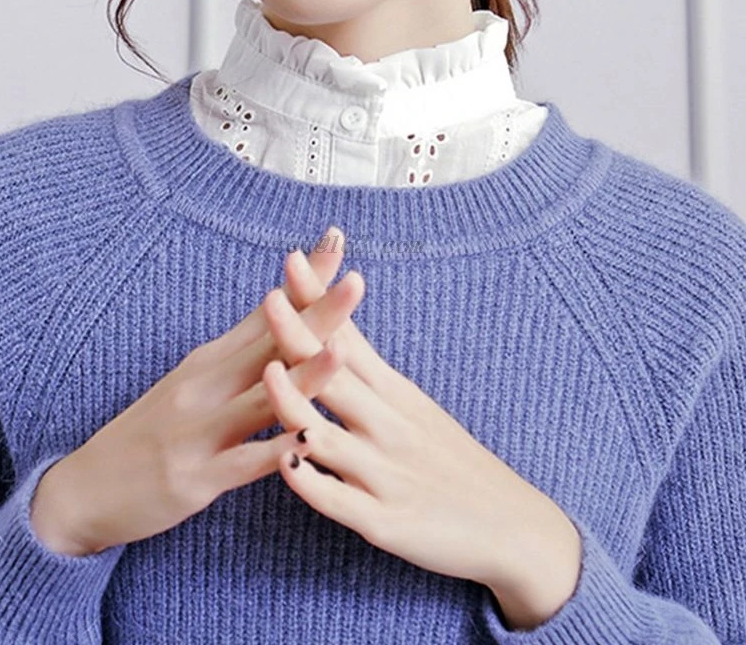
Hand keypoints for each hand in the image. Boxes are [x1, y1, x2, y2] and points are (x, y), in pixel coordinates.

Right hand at [30, 227, 362, 556]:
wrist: (87, 487)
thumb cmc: (155, 428)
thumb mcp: (195, 379)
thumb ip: (243, 351)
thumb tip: (286, 313)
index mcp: (213, 358)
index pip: (268, 310)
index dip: (304, 279)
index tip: (337, 240)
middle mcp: (207, 384)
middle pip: (271, 344)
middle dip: (317, 313)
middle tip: (357, 281)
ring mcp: (199, 429)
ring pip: (261, 398)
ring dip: (303, 375)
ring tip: (343, 352)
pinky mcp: (194, 476)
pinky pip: (241, 463)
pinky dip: (274, 453)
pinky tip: (306, 443)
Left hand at [259, 235, 580, 605]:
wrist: (512, 524)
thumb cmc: (453, 460)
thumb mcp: (414, 406)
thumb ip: (368, 373)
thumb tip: (332, 331)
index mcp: (394, 395)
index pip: (348, 339)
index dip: (318, 302)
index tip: (293, 259)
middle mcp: (389, 427)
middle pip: (336, 376)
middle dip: (300, 337)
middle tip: (271, 298)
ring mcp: (385, 474)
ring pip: (331, 435)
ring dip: (298, 404)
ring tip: (270, 373)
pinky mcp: (384, 521)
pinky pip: (340, 501)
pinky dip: (313, 482)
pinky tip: (288, 463)